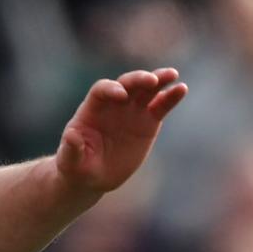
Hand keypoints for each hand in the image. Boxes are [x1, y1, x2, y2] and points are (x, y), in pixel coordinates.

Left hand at [55, 68, 188, 198]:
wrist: (93, 175)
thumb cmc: (77, 166)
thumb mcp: (70, 161)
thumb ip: (71, 149)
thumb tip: (71, 136)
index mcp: (92, 109)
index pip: (102, 90)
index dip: (111, 89)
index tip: (121, 96)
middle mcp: (113, 104)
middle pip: (127, 84)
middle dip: (138, 80)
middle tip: (152, 80)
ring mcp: (132, 111)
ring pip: (146, 90)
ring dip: (159, 80)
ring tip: (173, 75)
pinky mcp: (148, 122)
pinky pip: (160, 106)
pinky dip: (170, 97)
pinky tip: (182, 89)